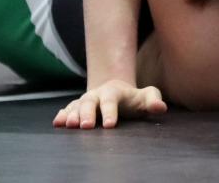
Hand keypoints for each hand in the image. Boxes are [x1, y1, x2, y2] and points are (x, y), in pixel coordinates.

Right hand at [52, 80, 166, 128]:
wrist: (117, 93)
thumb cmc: (133, 99)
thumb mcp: (146, 97)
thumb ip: (153, 99)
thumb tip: (160, 107)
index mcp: (113, 91)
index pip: (110, 100)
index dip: (109, 111)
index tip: (109, 125)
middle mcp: (96, 94)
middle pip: (89, 102)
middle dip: (87, 114)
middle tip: (86, 126)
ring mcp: (86, 100)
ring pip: (76, 106)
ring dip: (72, 115)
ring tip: (69, 125)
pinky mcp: (77, 108)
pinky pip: (68, 109)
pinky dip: (62, 115)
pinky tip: (58, 122)